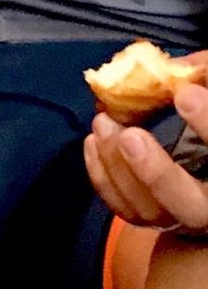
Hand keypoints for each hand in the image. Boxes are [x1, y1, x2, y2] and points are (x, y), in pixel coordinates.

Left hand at [85, 79, 207, 234]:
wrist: (206, 164)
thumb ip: (205, 77)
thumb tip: (174, 69)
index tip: (185, 94)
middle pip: (188, 202)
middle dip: (156, 172)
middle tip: (129, 136)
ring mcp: (181, 215)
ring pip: (149, 209)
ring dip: (119, 168)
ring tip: (103, 124)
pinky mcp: (152, 219)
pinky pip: (123, 207)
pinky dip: (103, 177)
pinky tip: (92, 143)